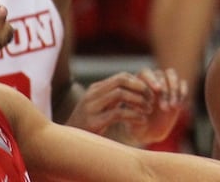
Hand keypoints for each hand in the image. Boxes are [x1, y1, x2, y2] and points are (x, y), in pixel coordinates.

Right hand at [67, 68, 188, 146]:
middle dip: (141, 88)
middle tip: (152, 99)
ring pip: (121, 94)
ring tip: (148, 110)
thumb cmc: (87, 125)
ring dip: (139, 101)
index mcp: (96, 88)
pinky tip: (141, 120)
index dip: (138, 82)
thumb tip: (135, 88)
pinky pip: (118, 113)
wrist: (67, 143)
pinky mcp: (93, 122)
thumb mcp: (99, 107)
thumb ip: (113, 97)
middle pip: (122, 81)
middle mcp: (93, 94)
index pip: (122, 76)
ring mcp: (91, 107)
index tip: (150, 92)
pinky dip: (133, 115)